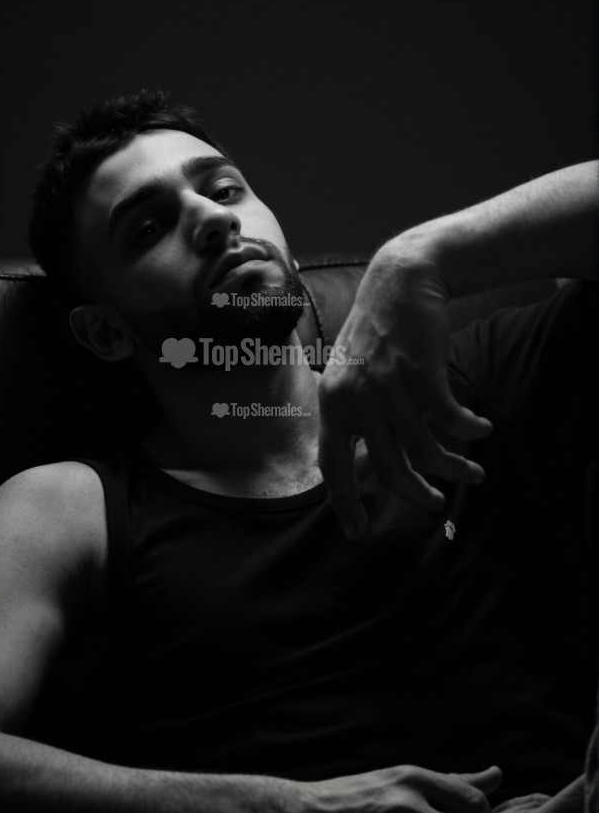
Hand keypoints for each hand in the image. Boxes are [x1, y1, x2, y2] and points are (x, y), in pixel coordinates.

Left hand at [318, 242, 492, 535]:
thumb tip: (366, 467)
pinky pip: (450, 421)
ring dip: (454, 467)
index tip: (356, 531)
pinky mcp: (421, 373)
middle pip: (388, 468)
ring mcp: (388, 386)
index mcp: (332, 402)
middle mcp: (355, 398)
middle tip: (436, 504)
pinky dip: (469, 430)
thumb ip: (353, 418)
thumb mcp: (349, 374)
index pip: (331, 465)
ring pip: (425, 450)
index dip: (344, 502)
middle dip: (416, 495)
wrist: (400, 282)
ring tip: (473, 472)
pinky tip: (480, 429)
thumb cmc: (377, 334)